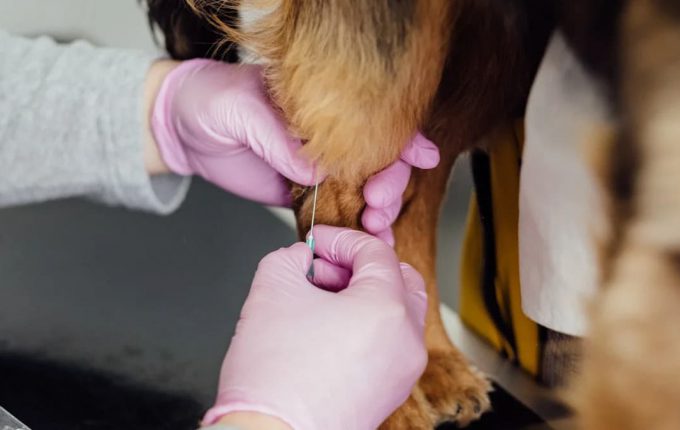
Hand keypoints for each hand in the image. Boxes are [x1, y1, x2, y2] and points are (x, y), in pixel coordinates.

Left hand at [148, 58, 438, 234]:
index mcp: (322, 107)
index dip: (404, 138)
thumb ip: (279, 138)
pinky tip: (368, 240)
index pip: (374, 120)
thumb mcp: (242, 109)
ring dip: (380, 210)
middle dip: (391, 183)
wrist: (182, 129)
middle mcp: (327, 139)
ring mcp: (316, 169)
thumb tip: (315, 169)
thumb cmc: (211, 101)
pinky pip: (336, 213)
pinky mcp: (301, 195)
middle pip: (378, 160)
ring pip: (363, 190)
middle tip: (380, 203)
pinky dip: (354, 229)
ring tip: (377, 227)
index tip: (423, 157)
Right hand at [203, 226, 427, 429]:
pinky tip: (324, 332)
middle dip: (359, 266)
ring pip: (394, 314)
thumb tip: (303, 258)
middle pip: (399, 280)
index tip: (316, 244)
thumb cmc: (274, 376)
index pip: (376, 252)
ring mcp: (402, 371)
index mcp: (388, 309)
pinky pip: (386, 345)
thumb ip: (291, 256)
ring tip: (318, 302)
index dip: (340, 240)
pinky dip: (364, 327)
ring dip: (361, 296)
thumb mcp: (272, 287)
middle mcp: (406, 341)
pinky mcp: (389, 393)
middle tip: (322, 269)